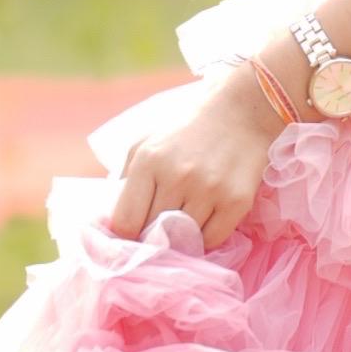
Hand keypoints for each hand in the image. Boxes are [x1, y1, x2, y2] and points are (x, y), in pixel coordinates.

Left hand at [105, 64, 278, 251]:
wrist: (241, 111)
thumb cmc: (187, 131)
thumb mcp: (146, 143)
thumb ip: (125, 178)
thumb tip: (109, 221)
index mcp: (148, 160)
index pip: (125, 222)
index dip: (126, 234)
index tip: (134, 232)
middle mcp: (177, 176)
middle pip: (154, 233)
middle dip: (154, 235)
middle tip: (160, 229)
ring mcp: (209, 189)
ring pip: (184, 239)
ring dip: (182, 236)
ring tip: (185, 221)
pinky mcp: (236, 201)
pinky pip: (213, 240)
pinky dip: (206, 238)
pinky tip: (205, 220)